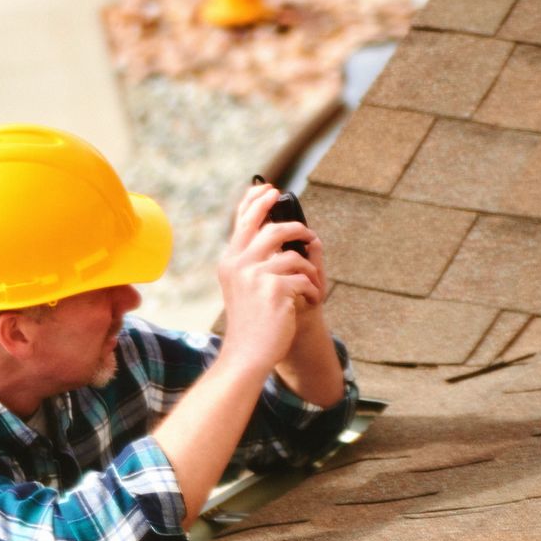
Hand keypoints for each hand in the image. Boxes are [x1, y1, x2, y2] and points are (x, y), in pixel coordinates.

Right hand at [217, 183, 324, 376]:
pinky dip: (310, 290)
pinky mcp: (275, 289)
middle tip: (308, 233)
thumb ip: (253, 260)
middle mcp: (238, 264)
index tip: (271, 189)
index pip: (242, 220)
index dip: (256, 200)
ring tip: (311, 282)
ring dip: (308, 269)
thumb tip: (277, 233)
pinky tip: (306, 302)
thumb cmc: (250, 320)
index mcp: (230, 260)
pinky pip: (304, 278)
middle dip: (295, 227)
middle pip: (272, 229)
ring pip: (294, 256)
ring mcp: (255, 275)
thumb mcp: (242, 285)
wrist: (247, 352)